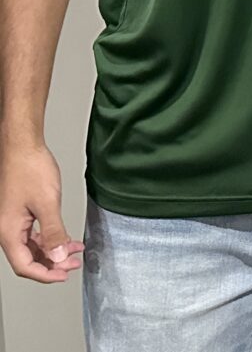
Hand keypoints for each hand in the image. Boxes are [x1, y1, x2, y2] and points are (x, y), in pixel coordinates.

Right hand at [0, 142, 82, 281]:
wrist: (22, 147)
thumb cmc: (30, 169)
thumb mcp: (47, 203)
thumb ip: (54, 233)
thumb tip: (59, 257)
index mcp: (8, 232)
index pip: (24, 266)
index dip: (46, 274)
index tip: (65, 275)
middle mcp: (6, 229)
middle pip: (28, 259)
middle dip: (53, 264)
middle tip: (74, 263)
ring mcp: (11, 222)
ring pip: (31, 247)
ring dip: (53, 251)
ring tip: (74, 251)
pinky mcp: (18, 213)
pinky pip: (32, 234)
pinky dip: (49, 238)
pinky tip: (64, 238)